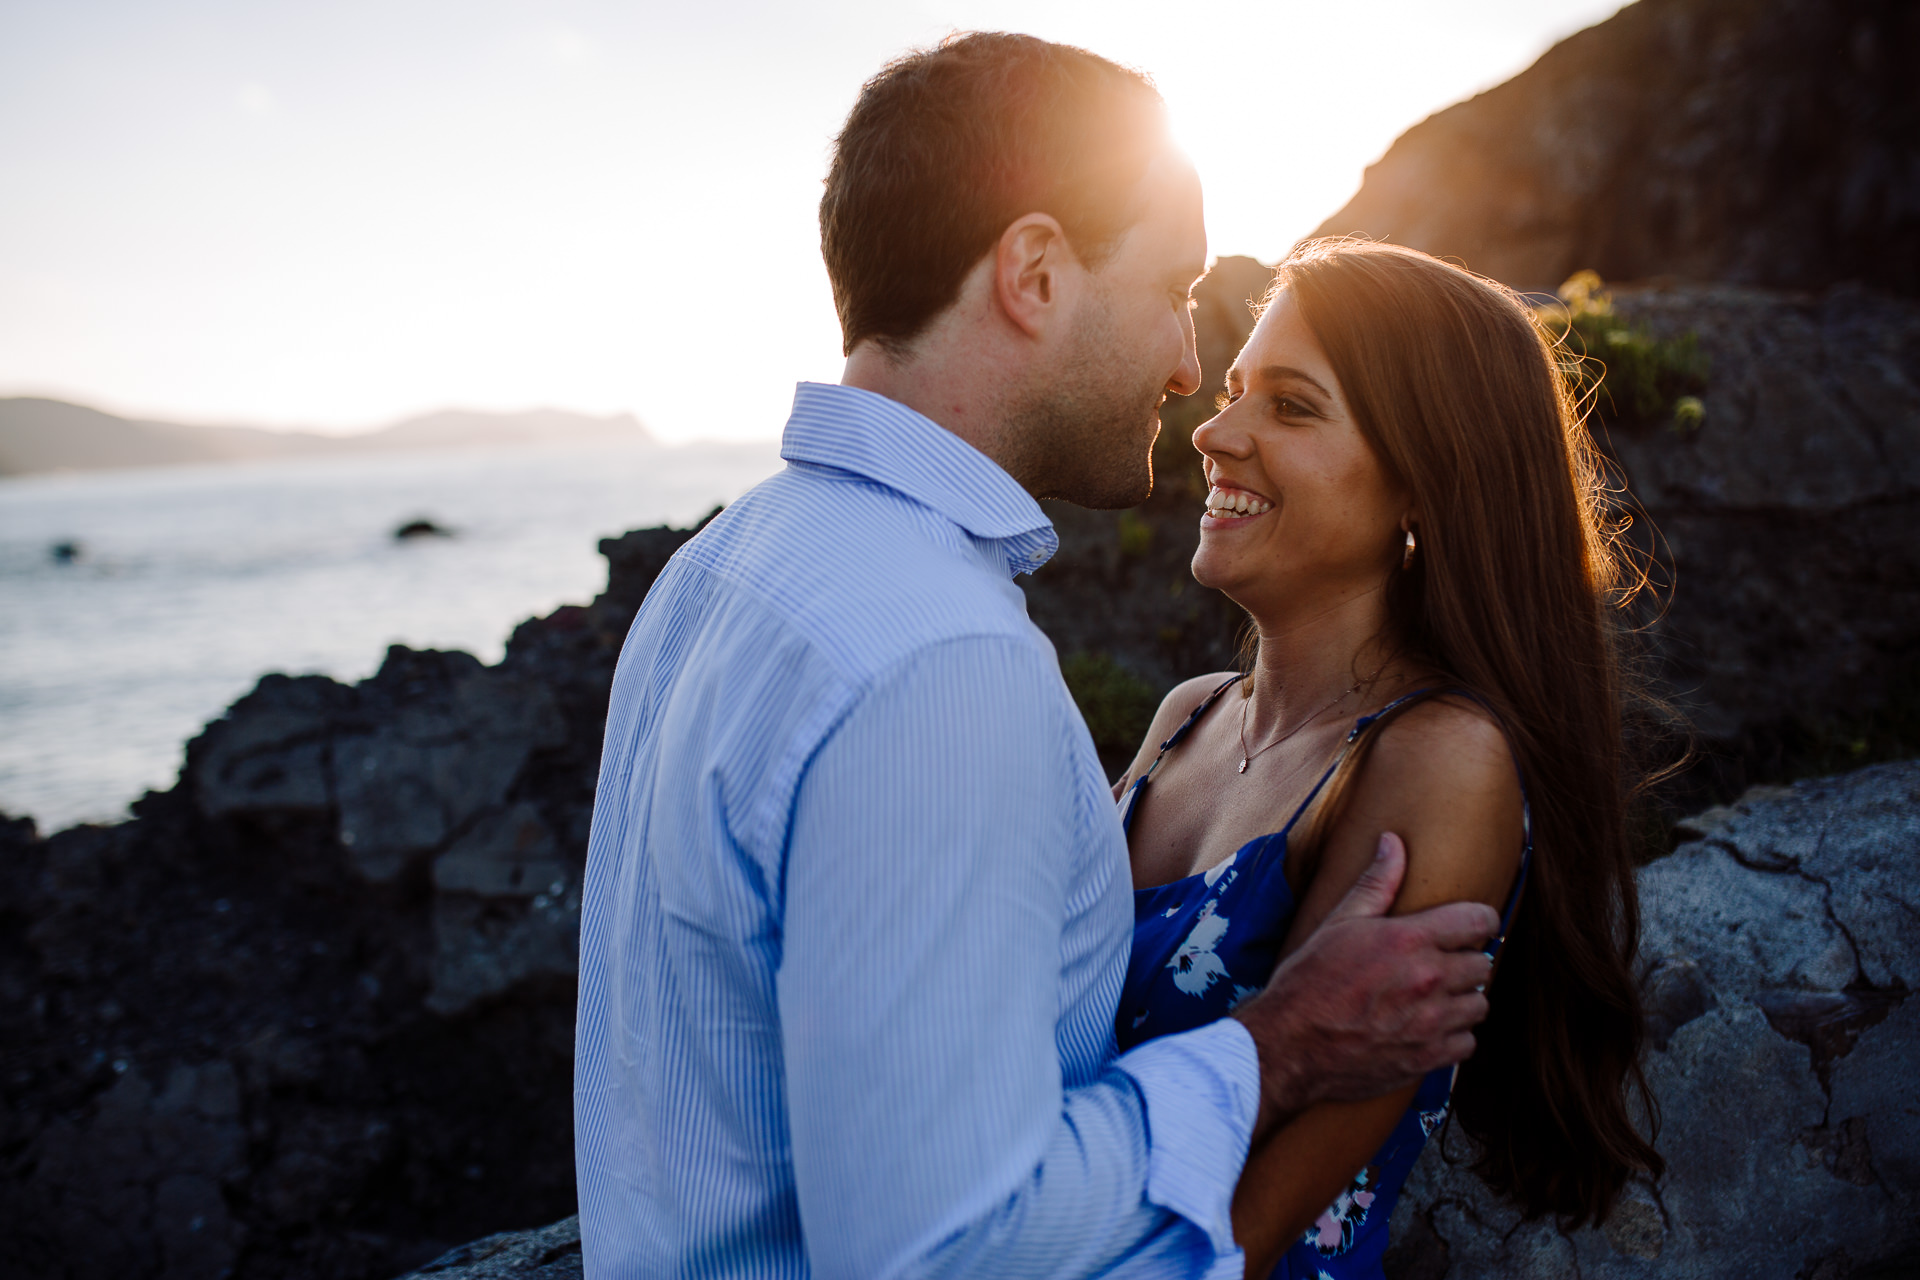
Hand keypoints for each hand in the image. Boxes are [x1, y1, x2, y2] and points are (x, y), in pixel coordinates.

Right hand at [1231, 832, 1496, 1139]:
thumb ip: (1376, 883)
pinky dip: (1454, 1036)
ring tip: (1437, 997)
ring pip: (1479, 1005)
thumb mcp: (1339, 923)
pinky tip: (1430, 1028)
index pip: (1478, 921)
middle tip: (1442, 963)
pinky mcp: (1428, 1057)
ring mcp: (1432, 1022)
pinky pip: (1467, 1043)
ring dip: (1463, 999)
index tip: (1472, 925)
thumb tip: (1393, 842)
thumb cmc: (1310, 979)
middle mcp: (1429, 979)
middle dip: (1466, 960)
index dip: (1480, 921)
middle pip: (1483, 964)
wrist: (1291, 1044)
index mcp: (1410, 939)